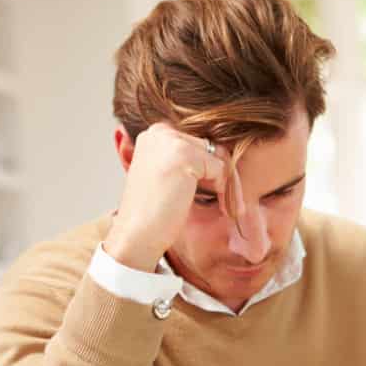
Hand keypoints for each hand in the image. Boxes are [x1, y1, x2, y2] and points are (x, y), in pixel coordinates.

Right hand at [105, 123, 231, 271]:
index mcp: (155, 134)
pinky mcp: (184, 155)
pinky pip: (220, 168)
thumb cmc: (155, 212)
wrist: (137, 234)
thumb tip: (223, 152)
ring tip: (227, 206)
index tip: (218, 192)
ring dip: (228, 184)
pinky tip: (220, 207)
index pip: (199, 143)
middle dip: (222, 175)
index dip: (211, 169)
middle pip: (211, 147)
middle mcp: (160, 132)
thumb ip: (189, 160)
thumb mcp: (170, 176)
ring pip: (219, 157)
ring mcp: (171, 141)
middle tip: (228, 202)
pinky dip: (223, 190)